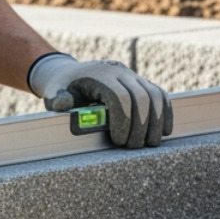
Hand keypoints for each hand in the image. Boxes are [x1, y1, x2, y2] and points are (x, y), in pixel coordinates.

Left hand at [27, 53, 172, 147]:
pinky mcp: (141, 82)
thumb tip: (63, 103)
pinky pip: (160, 95)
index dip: (123, 120)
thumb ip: (60, 100)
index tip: (118, 141)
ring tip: (151, 143)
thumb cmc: (62, 88)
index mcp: (99, 74)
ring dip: (156, 121)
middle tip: (134, 147)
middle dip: (141, 125)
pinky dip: (165, 113)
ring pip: (155, 95)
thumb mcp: (55, 93)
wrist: (70, 73)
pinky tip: (164, 131)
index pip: (119, 97)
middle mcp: (118, 71)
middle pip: (141, 97)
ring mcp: (132, 75)